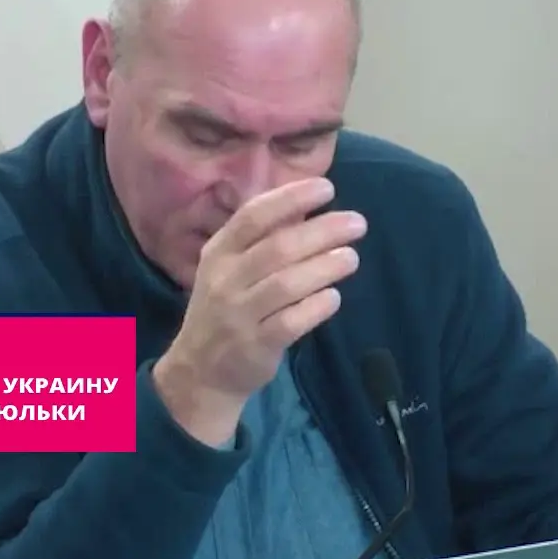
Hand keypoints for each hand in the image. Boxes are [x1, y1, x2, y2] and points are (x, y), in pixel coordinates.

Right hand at [153, 177, 367, 445]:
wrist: (200, 370)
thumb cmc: (226, 307)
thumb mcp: (229, 268)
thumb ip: (261, 239)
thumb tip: (307, 203)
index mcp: (219, 252)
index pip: (254, 215)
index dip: (292, 198)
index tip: (327, 188)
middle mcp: (225, 279)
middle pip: (278, 247)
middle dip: (322, 231)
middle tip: (357, 223)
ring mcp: (238, 314)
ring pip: (287, 283)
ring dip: (325, 266)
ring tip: (351, 257)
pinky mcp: (255, 346)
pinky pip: (291, 322)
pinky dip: (316, 306)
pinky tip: (334, 297)